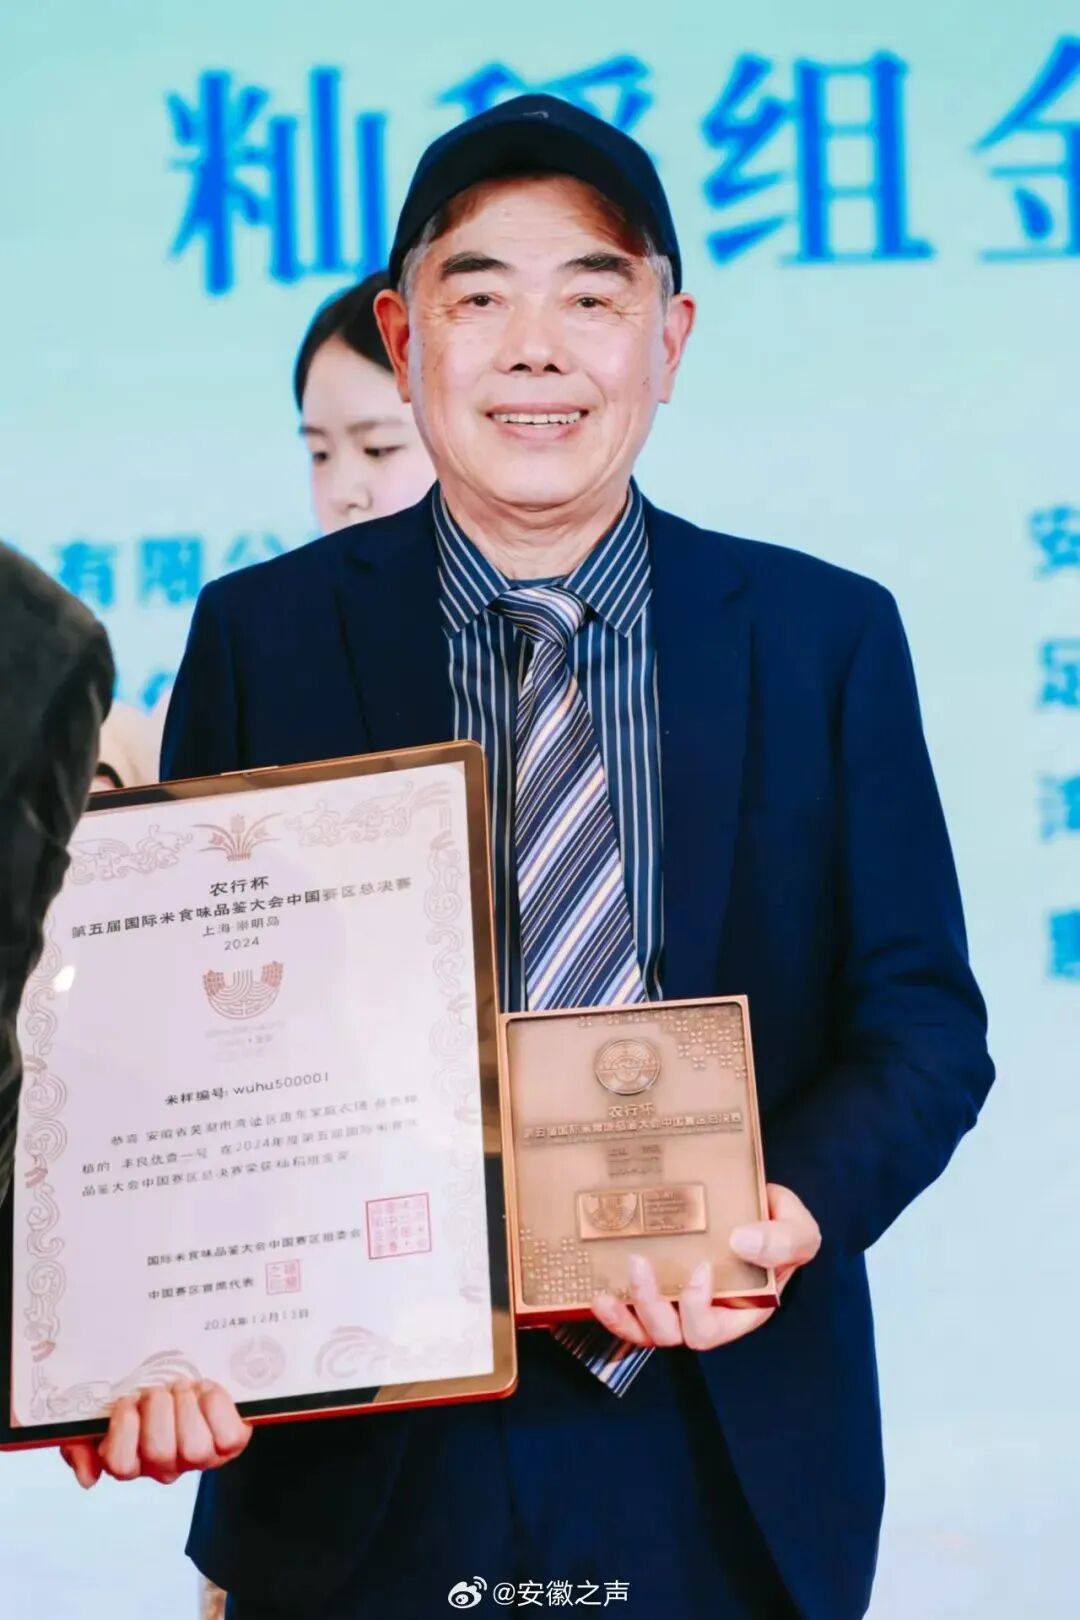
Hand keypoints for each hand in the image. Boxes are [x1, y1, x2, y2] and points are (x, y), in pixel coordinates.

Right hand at [60, 1380, 251, 1488]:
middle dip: (158, 1409)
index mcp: (131, 1460)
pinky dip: (217, 1406)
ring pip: (194, 1448)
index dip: (124, 1427)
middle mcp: (166, 1466)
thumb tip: (89, 1478)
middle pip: (159, 1452)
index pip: (120, 1464)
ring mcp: (200, 1457)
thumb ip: (80, 1445)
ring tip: (183, 1388)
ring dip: (187, 1406)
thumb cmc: (140, 1397)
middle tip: (159, 1389)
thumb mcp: (99, 1414)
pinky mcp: (231, 1444)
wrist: (186, 1372)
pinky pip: (228, 1436)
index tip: (128, 1400)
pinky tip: (206, 1391)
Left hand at [590, 1183, 820, 1350]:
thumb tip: (740, 1242)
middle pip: (671, 1334)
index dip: (697, 1307)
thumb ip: (783, 1240)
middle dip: (651, 1305)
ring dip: (625, 1313)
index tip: (701, 1268)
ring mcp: (678, 1303)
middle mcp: (707, 1313)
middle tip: (639, 1263)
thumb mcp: (798, 1230)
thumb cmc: (779, 1223)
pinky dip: (614, 1312)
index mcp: (741, 1310)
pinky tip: (599, 1293)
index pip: (710, 1329)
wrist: (754, 1200)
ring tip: (607, 1288)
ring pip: (645, 1330)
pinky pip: (631, 1314)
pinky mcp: (658, 1286)